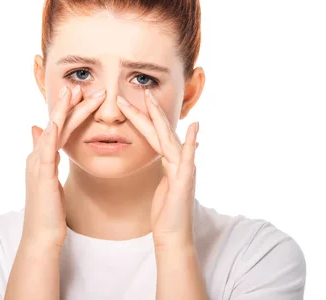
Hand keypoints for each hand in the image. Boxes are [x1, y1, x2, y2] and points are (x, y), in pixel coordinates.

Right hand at [23, 84, 105, 247]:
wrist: (42, 237)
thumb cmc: (50, 212)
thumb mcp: (49, 180)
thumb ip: (47, 157)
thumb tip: (40, 133)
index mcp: (44, 157)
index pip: (60, 128)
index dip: (70, 110)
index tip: (82, 94)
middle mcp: (38, 156)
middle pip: (56, 124)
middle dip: (68, 103)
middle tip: (80, 85)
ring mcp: (37, 165)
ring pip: (52, 131)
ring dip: (62, 110)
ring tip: (72, 92)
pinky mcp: (40, 176)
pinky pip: (46, 150)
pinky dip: (51, 134)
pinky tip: (57, 120)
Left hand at [116, 89, 198, 249]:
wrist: (173, 236)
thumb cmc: (164, 214)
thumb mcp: (158, 186)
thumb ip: (162, 168)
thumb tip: (160, 156)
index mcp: (167, 162)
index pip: (152, 135)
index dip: (141, 118)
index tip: (130, 102)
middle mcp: (177, 162)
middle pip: (160, 131)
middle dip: (149, 111)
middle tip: (140, 90)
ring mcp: (183, 170)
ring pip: (170, 139)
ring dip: (161, 119)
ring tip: (152, 101)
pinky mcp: (185, 181)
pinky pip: (187, 159)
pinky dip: (191, 143)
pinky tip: (195, 126)